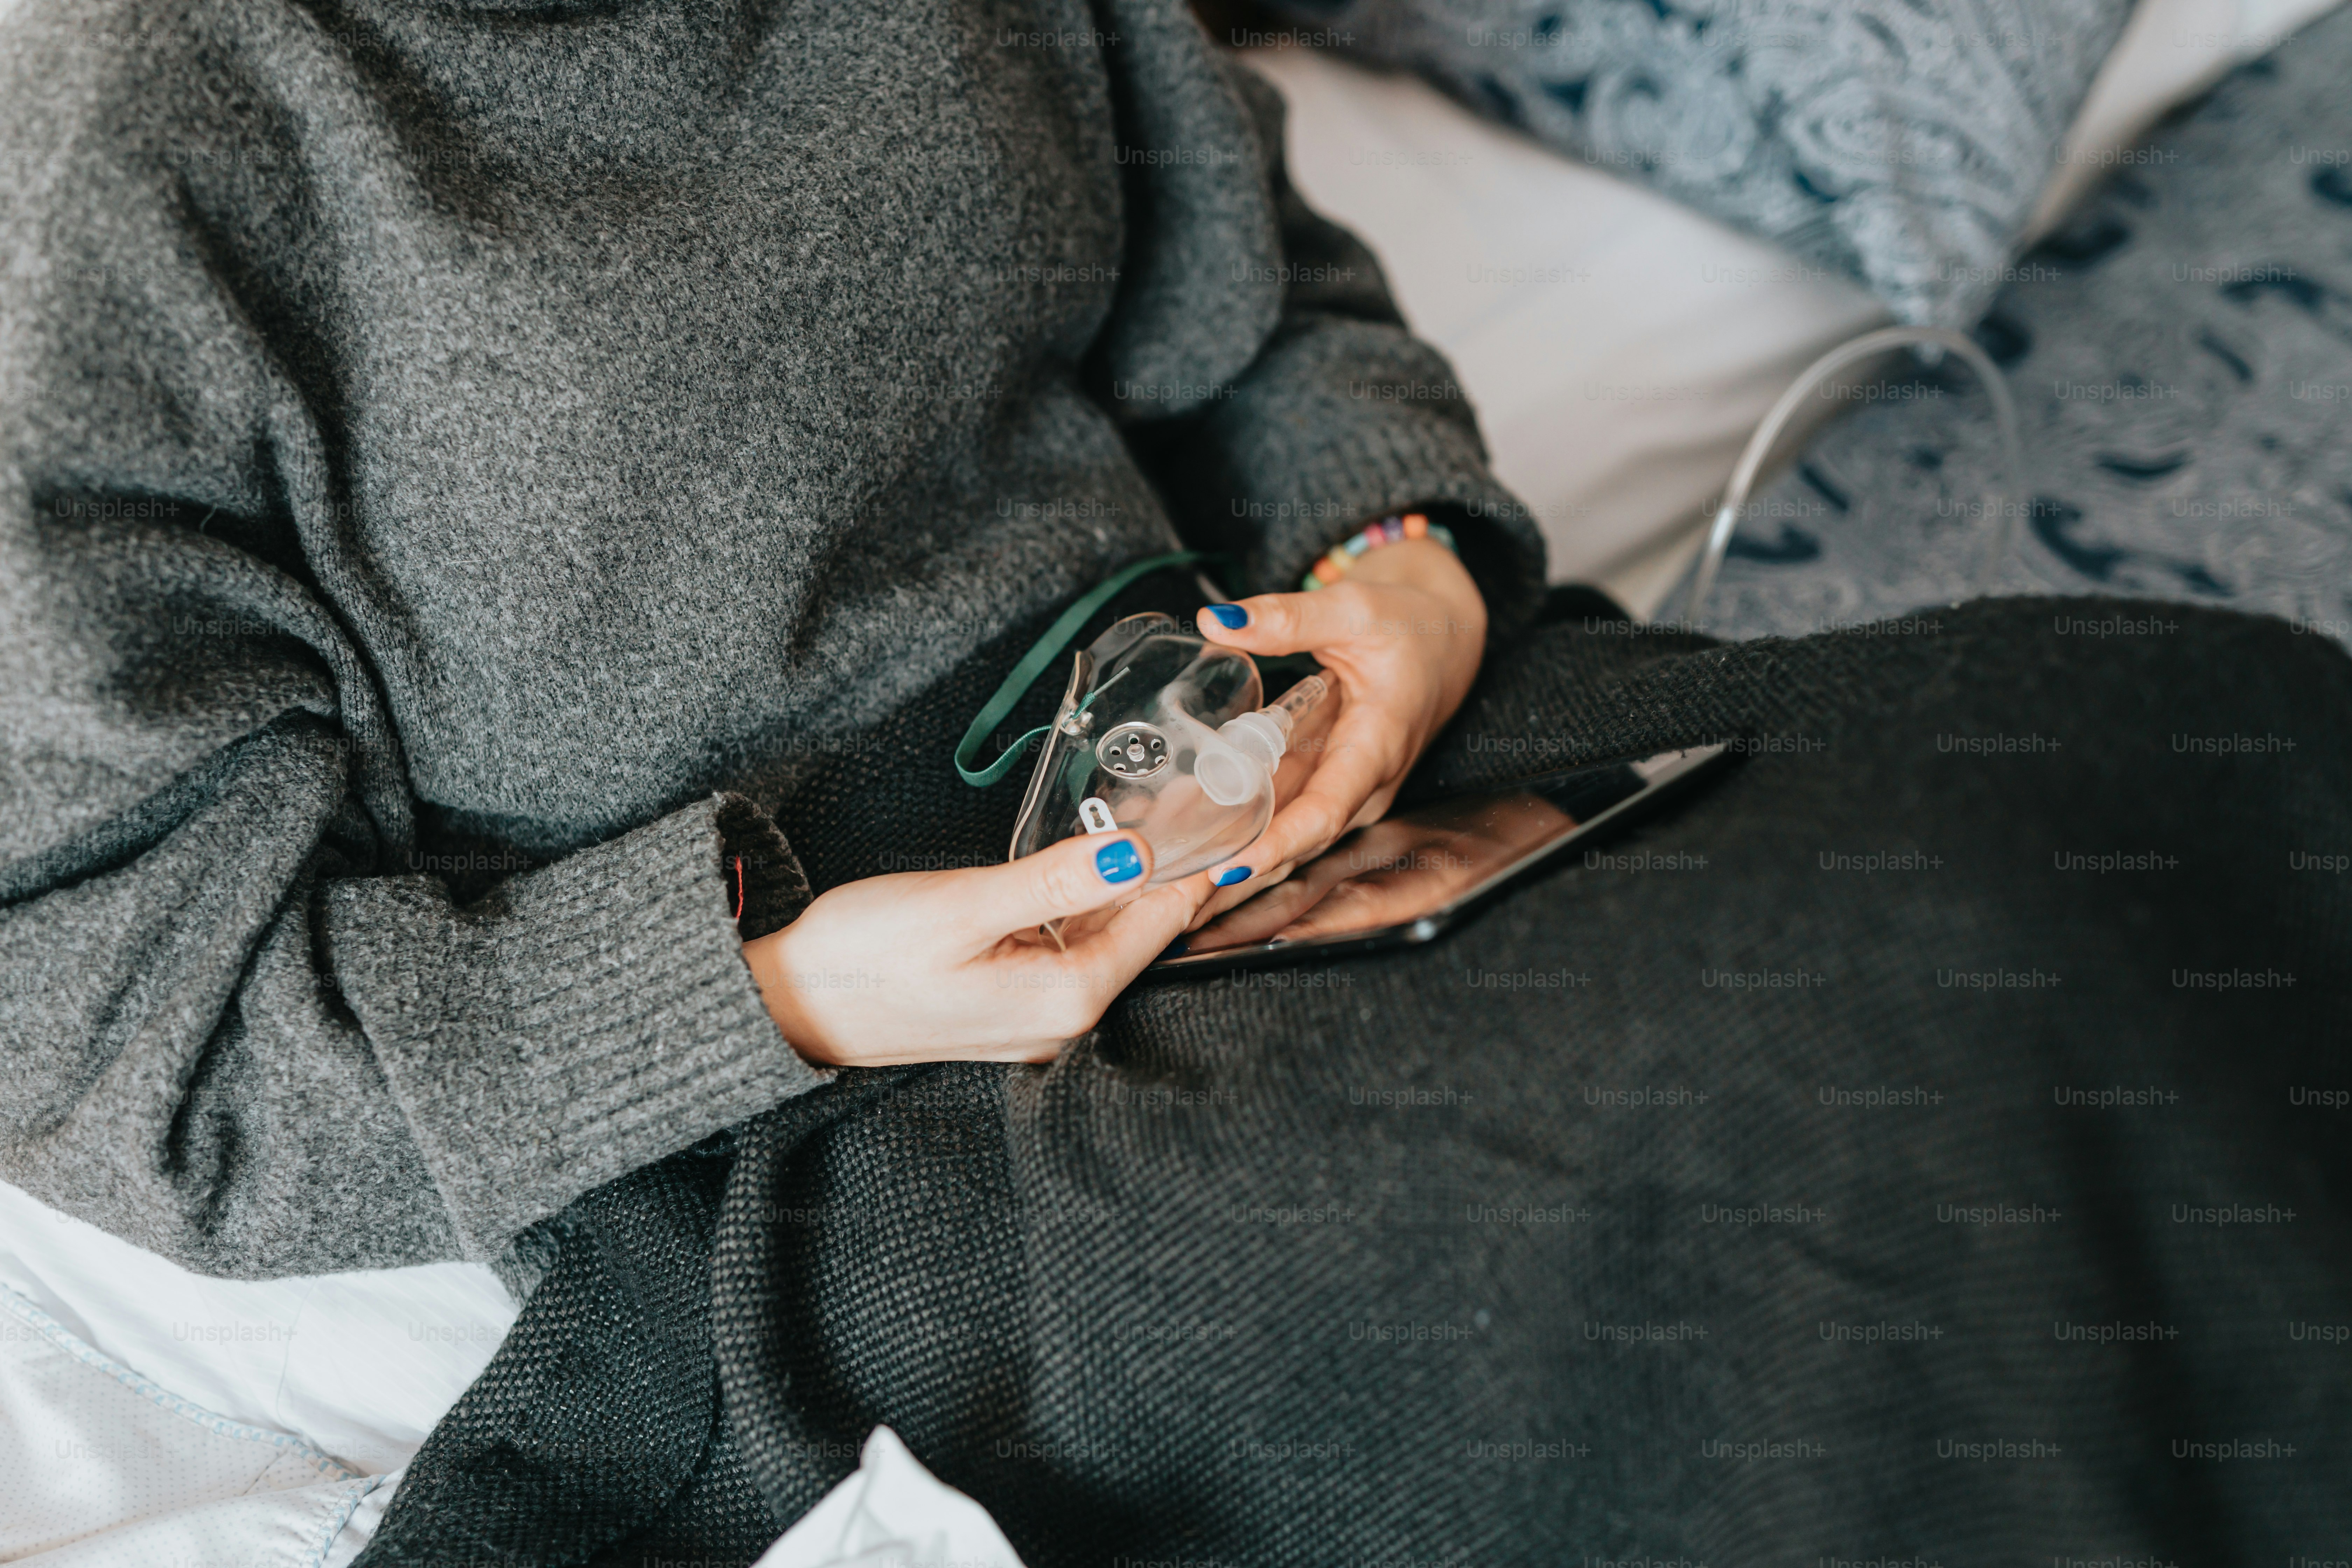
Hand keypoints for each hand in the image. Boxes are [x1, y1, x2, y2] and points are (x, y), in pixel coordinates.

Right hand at [741, 830, 1203, 1065]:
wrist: (789, 1003)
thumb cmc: (864, 955)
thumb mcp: (962, 906)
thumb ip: (1054, 881)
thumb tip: (1137, 852)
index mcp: (1064, 999)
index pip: (1158, 925)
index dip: (1195, 864)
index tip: (1230, 809)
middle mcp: (1062, 1020)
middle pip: (1141, 935)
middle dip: (1172, 872)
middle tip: (1204, 799)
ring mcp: (1036, 1017)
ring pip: (1109, 940)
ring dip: (1132, 886)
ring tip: (1165, 817)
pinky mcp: (1009, 1002)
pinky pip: (1074, 949)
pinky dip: (1093, 905)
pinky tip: (1096, 864)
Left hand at [1186, 535, 1484, 927]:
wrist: (1444, 641)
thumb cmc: (1410, 627)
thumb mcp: (1353, 609)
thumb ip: (1287, 618)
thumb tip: (1219, 619)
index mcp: (1376, 748)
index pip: (1324, 812)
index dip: (1276, 844)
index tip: (1226, 868)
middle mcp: (1363, 785)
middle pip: (1295, 842)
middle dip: (1234, 871)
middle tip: (1167, 887)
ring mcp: (1345, 791)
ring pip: (1283, 837)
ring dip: (1226, 856)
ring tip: (1161, 876)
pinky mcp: (1328, 787)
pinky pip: (1280, 816)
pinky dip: (1234, 829)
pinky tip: (1181, 835)